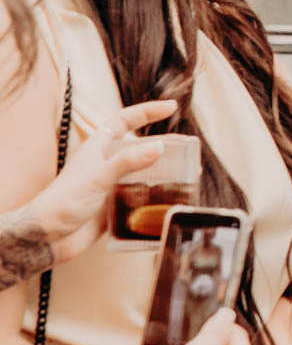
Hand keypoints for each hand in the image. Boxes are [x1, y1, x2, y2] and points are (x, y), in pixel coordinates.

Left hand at [27, 99, 179, 263]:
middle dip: (166, 144)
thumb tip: (159, 147)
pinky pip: (141, 196)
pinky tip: (172, 198)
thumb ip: (128, 161)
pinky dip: (157, 195)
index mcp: (98, 148)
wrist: (49, 237)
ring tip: (189, 173)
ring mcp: (111, 185)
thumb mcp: (97, 177)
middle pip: (140, 147)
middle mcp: (106, 164)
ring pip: (144, 172)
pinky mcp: (115, 205)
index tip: (171, 108)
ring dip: (165, 171)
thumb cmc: (64, 202)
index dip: (147, 112)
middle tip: (190, 147)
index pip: (125, 121)